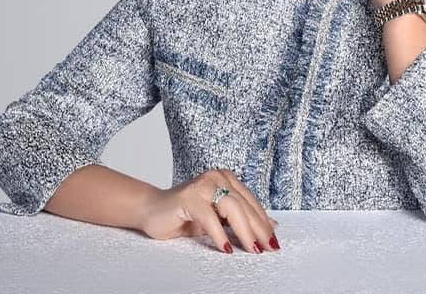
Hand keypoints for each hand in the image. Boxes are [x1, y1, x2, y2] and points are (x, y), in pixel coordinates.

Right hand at [139, 168, 279, 253]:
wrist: (152, 210)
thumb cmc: (185, 214)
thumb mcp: (218, 218)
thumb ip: (239, 219)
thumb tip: (270, 227)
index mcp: (226, 178)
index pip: (250, 201)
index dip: (264, 221)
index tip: (274, 239)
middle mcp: (216, 177)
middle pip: (244, 204)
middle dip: (259, 228)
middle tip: (268, 247)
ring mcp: (202, 185)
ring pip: (231, 208)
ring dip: (245, 231)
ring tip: (252, 249)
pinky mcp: (188, 197)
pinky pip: (209, 217)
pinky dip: (219, 235)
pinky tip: (227, 249)